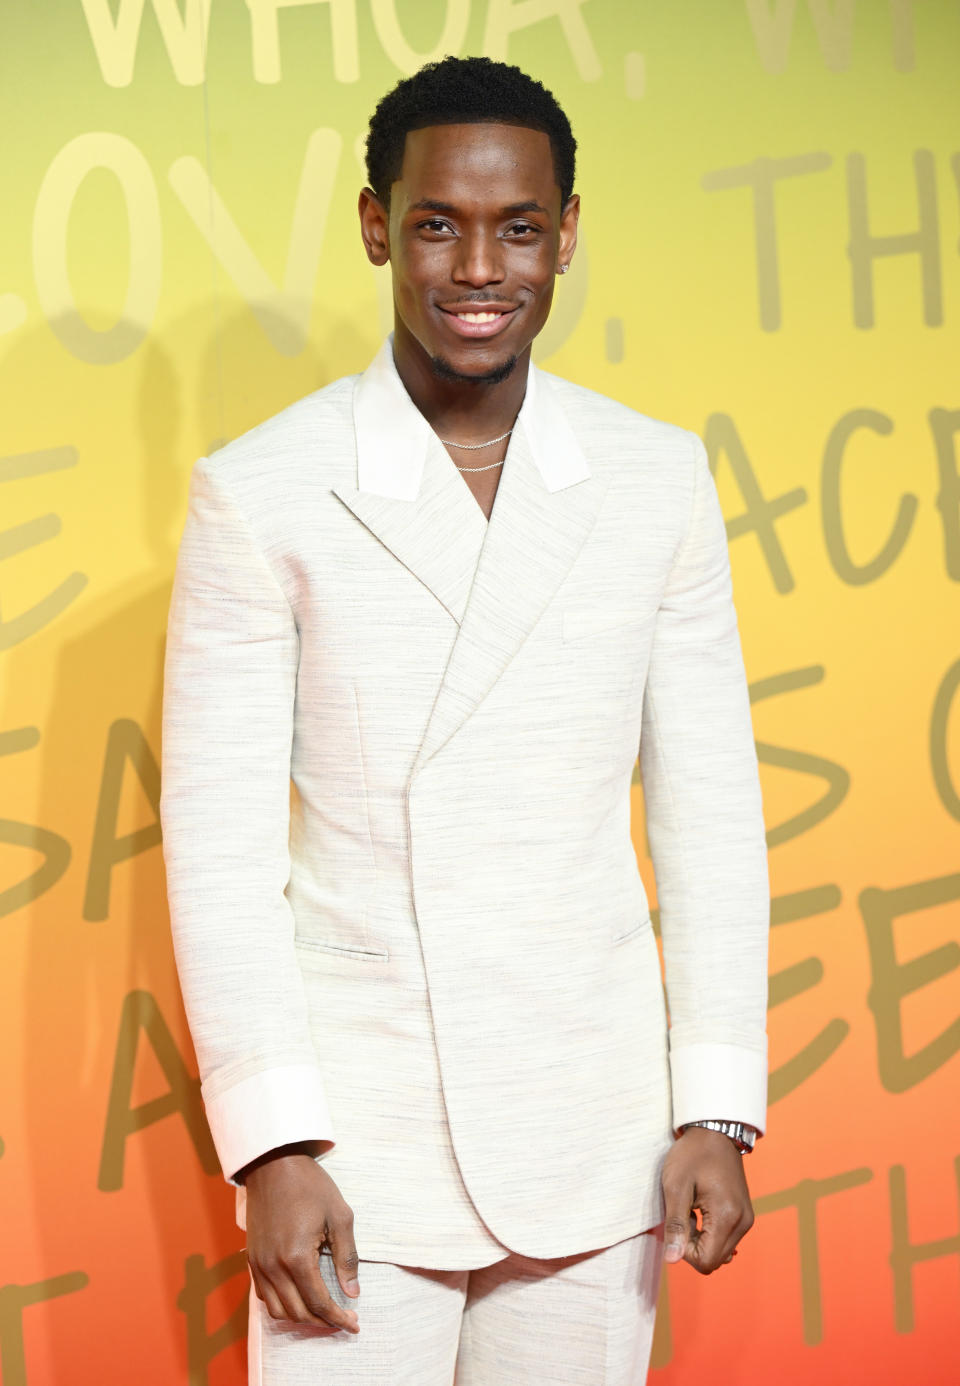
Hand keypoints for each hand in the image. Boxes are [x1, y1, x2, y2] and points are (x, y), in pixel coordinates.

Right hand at [242, 1143, 360, 1332]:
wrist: (274, 1163)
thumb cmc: (310, 1185)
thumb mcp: (340, 1216)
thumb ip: (346, 1258)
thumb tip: (352, 1292)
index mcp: (296, 1257)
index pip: (319, 1303)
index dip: (338, 1318)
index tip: (354, 1324)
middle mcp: (273, 1267)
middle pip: (298, 1313)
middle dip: (322, 1322)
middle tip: (343, 1319)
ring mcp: (259, 1264)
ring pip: (278, 1310)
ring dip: (301, 1317)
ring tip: (323, 1312)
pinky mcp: (252, 1258)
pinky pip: (264, 1296)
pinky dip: (282, 1305)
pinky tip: (299, 1298)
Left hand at [660, 1126, 754, 1273]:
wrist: (715, 1131)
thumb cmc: (692, 1155)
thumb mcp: (676, 1186)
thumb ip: (675, 1225)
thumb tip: (672, 1259)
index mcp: (727, 1216)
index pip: (706, 1261)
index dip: (685, 1251)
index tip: (677, 1223)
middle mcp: (743, 1223)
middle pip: (715, 1260)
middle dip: (693, 1245)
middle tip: (683, 1213)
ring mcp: (746, 1220)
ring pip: (720, 1252)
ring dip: (701, 1239)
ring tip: (691, 1210)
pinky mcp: (745, 1216)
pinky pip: (726, 1240)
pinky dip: (710, 1233)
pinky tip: (700, 1211)